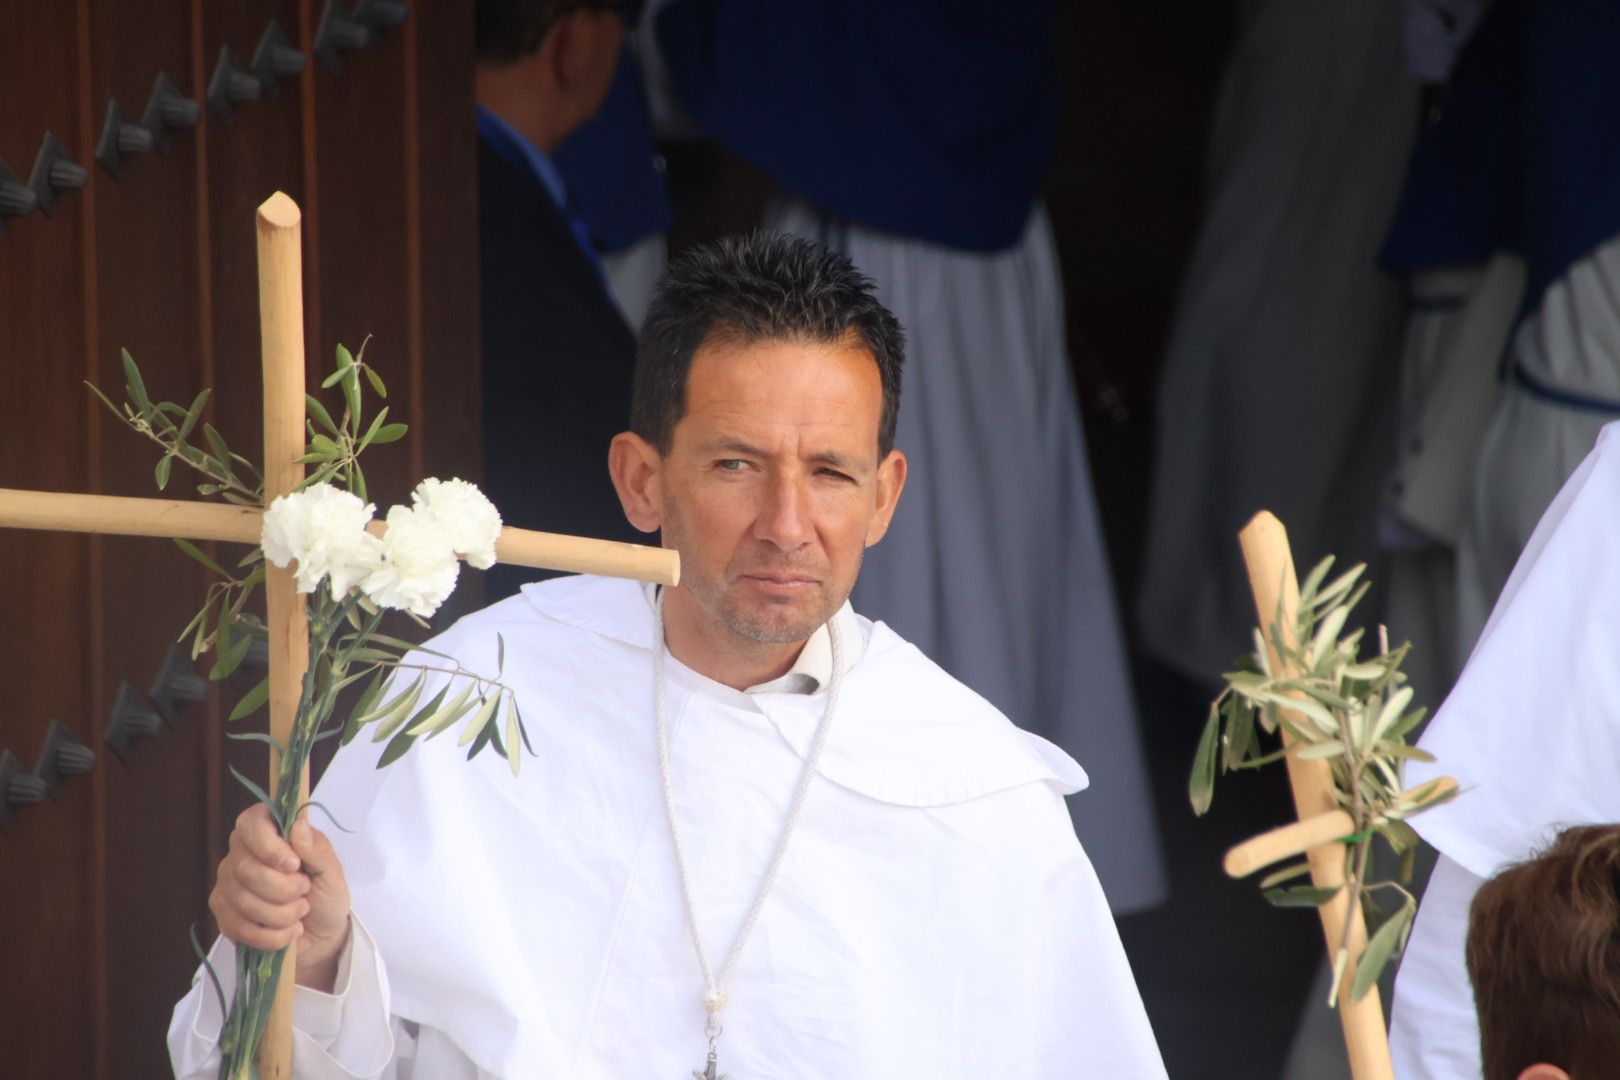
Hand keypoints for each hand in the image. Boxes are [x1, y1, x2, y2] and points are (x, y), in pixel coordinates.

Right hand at [209, 803, 352, 992]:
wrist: (320, 934)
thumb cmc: (324, 894)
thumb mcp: (332, 871)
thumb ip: (317, 849)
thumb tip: (299, 826)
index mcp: (268, 831)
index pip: (251, 823)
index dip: (269, 846)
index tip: (295, 865)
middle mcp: (241, 853)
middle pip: (245, 868)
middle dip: (283, 888)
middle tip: (305, 891)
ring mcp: (228, 884)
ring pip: (242, 900)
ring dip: (281, 914)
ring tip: (300, 912)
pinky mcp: (224, 915)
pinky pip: (237, 927)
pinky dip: (270, 935)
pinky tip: (287, 931)